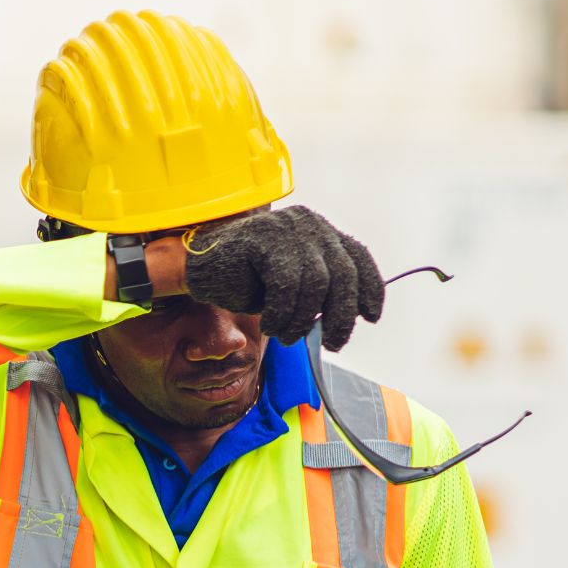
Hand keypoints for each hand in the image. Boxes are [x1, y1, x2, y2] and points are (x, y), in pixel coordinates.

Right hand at [182, 206, 385, 348]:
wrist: (198, 270)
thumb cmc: (244, 281)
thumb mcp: (292, 288)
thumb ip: (319, 294)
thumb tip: (346, 321)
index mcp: (319, 231)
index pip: (356, 257)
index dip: (369, 288)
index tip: (369, 316)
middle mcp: (308, 224)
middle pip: (342, 273)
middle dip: (340, 315)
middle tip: (332, 343)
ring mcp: (286, 227)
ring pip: (315, 283)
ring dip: (302, 319)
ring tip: (287, 336)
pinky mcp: (264, 237)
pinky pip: (287, 284)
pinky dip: (282, 313)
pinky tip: (273, 326)